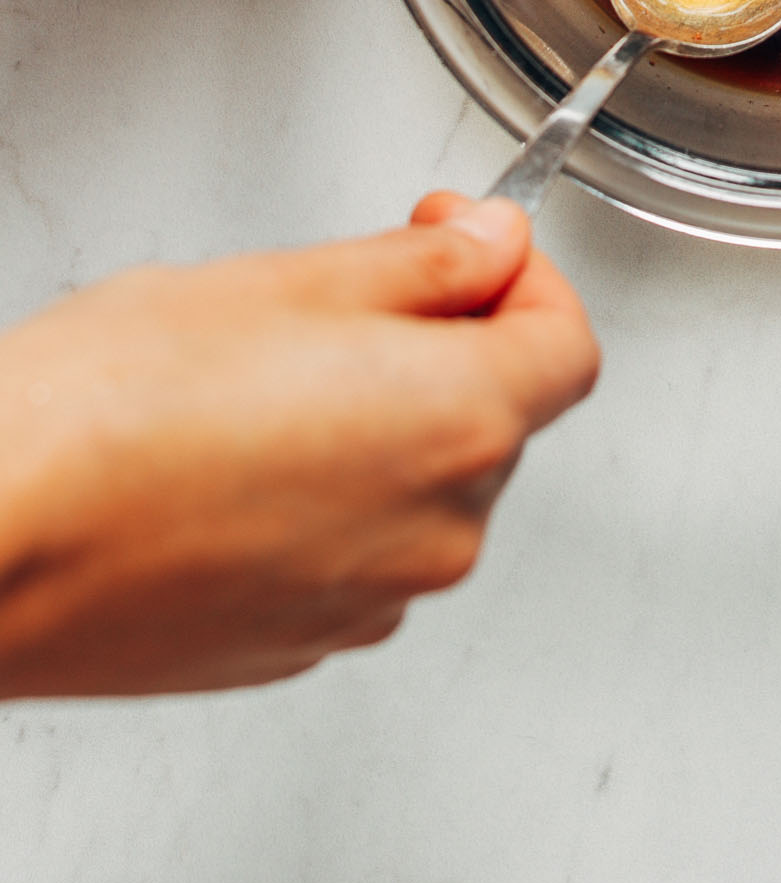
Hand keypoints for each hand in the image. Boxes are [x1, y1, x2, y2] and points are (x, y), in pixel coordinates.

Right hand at [0, 194, 597, 696]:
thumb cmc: (111, 410)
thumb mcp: (290, 279)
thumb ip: (422, 264)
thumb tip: (491, 245)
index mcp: (459, 422)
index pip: (567, 342)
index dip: (523, 274)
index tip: (462, 239)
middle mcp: (436, 530)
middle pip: (498, 414)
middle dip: (443, 342)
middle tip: (345, 295)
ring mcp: (369, 600)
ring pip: (422, 485)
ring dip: (379, 423)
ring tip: (262, 378)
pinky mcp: (298, 643)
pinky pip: (355, 550)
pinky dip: (325, 497)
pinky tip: (234, 456)